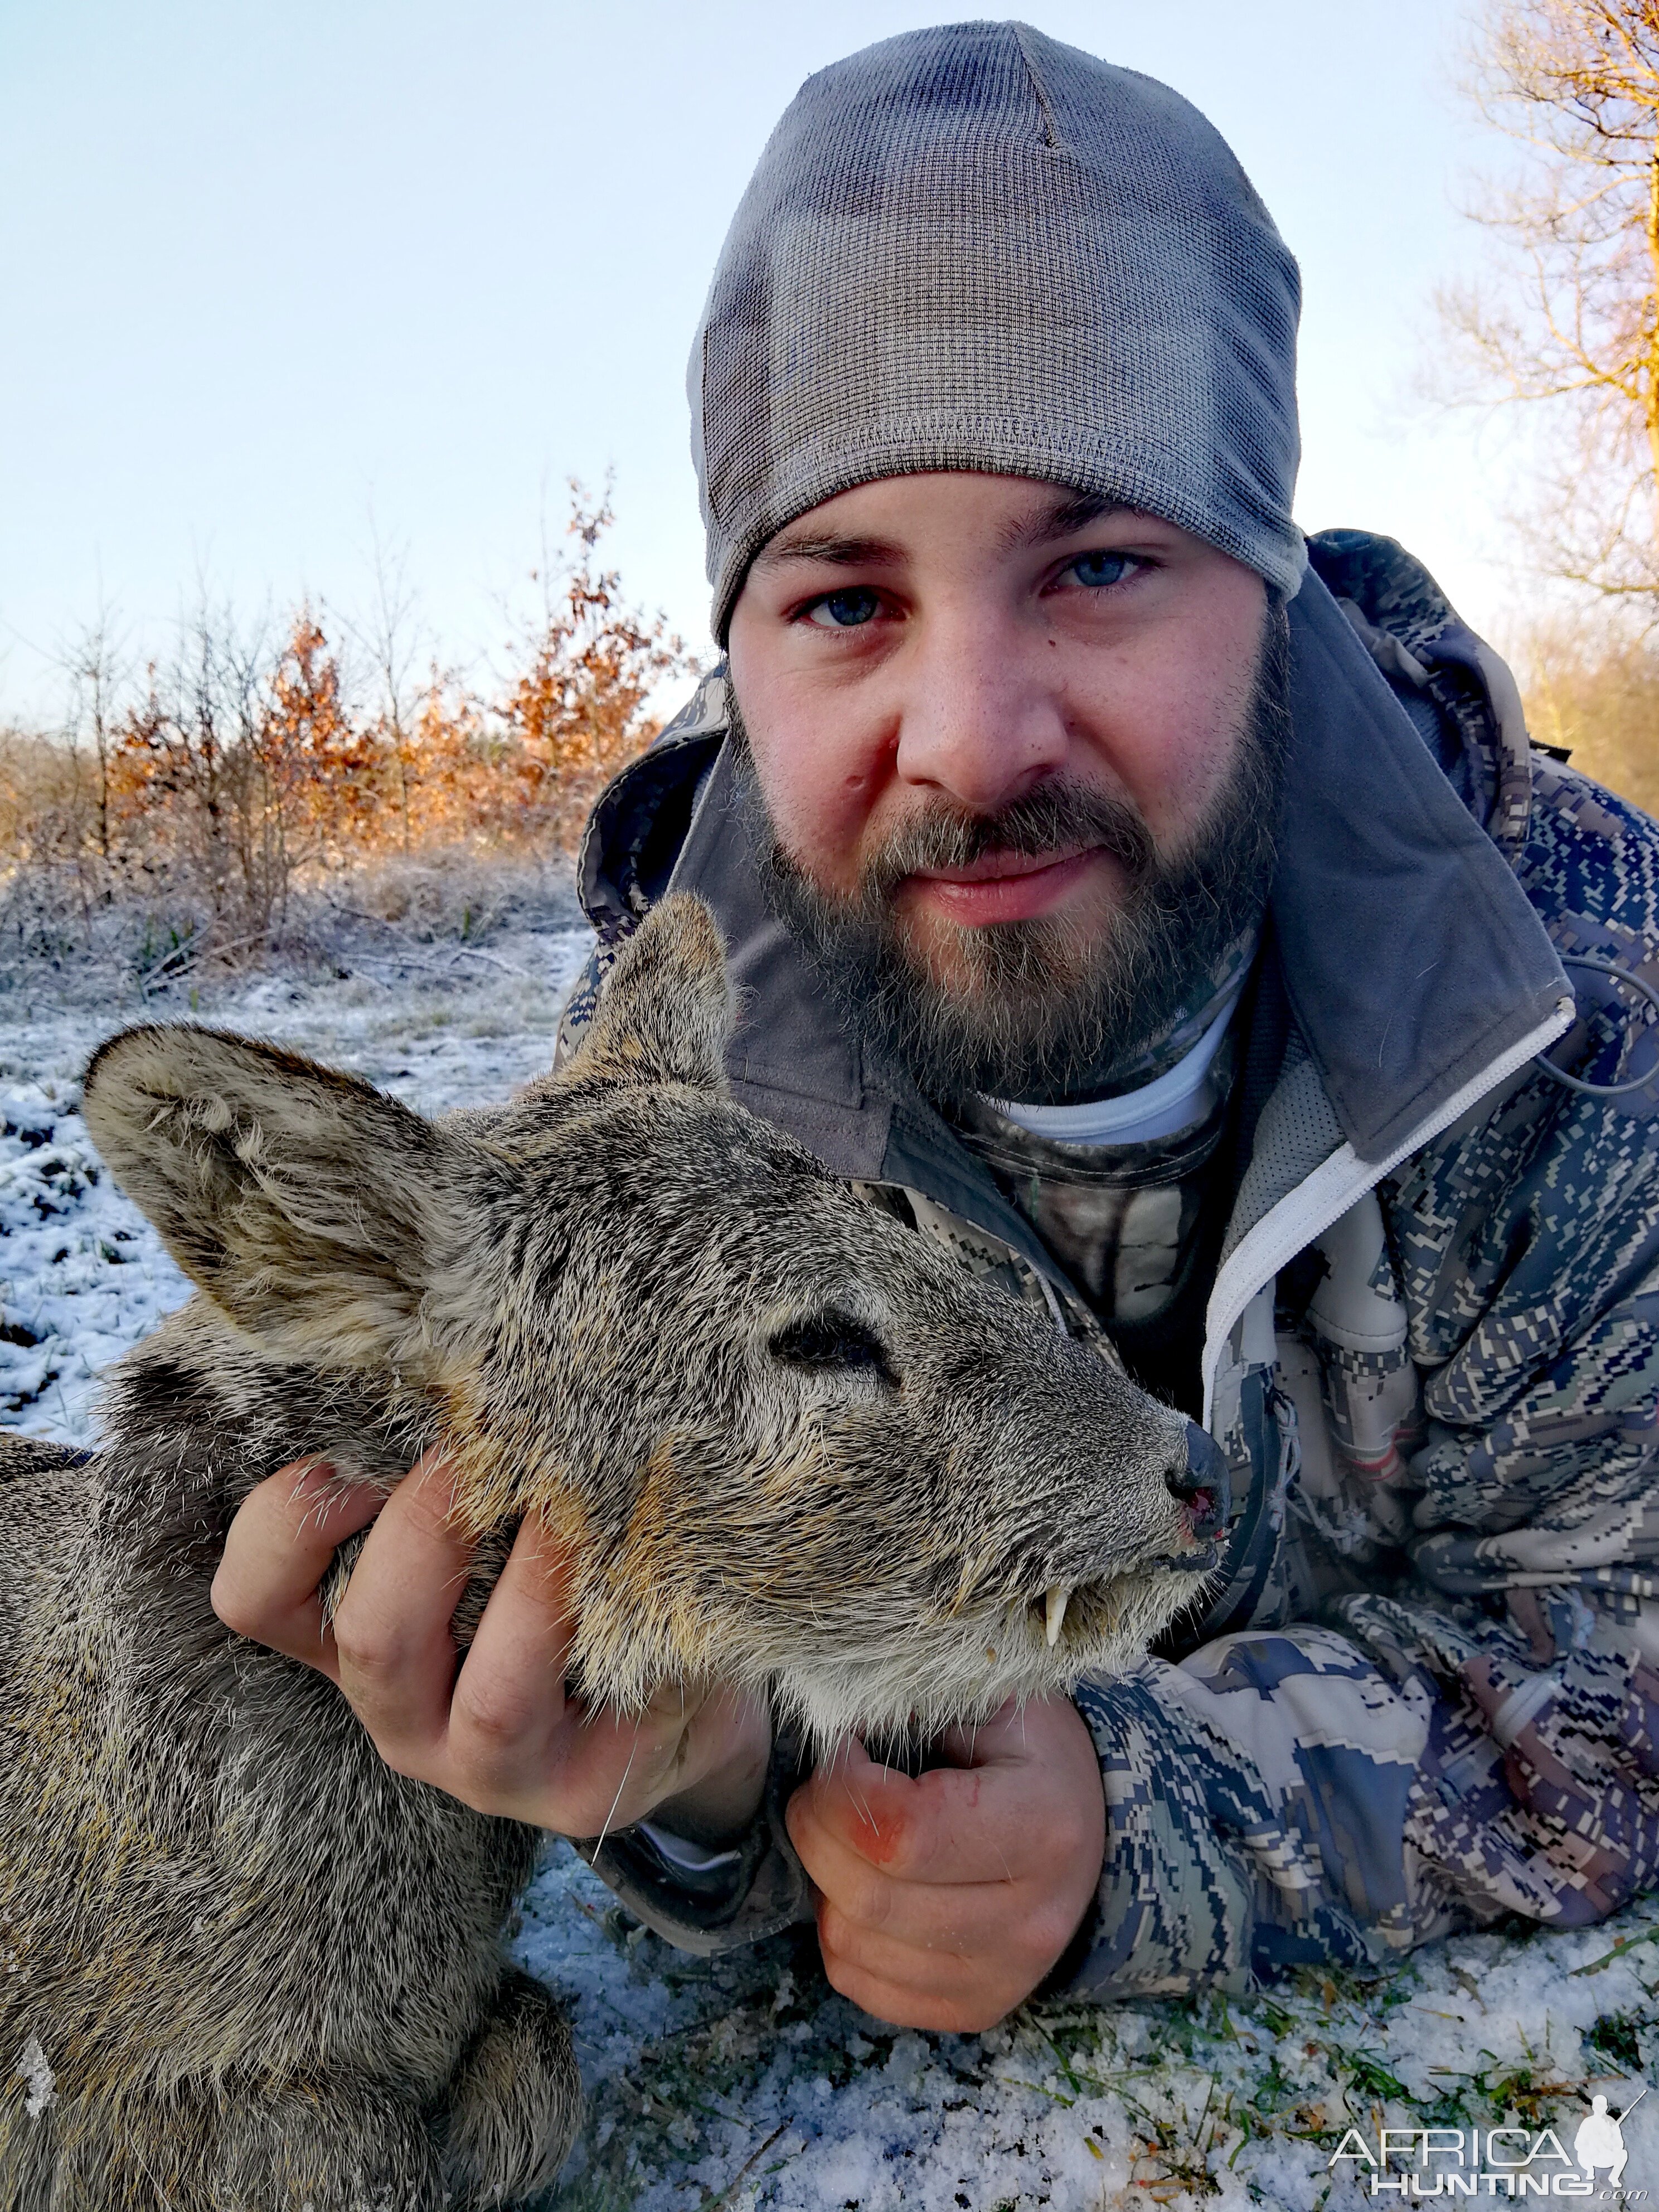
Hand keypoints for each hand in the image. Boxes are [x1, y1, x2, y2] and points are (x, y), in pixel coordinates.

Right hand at [211, 1450, 771, 1842]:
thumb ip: (448, 1468)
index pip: (258, 1599)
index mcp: (359, 1643)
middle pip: (374, 1637)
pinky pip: (609, 1710)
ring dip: (538, 1579)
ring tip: (583, 1496)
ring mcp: (497, 1769)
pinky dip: (635, 1622)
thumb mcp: (483, 1534)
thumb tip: (449, 1340)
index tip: (353, 1445)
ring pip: (492, 1695)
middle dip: (428, 1526)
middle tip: (489, 1444)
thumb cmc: (557, 1588)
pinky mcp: (594, 1792)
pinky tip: (663, 1550)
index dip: (286, 1521)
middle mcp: (407, 1717)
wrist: (669, 1709)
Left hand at [785, 1694, 1104, 2031]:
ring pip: (851, 1944)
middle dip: (816, 1829)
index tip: (842, 1748)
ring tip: (841, 1835)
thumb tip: (831, 1730)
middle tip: (821, 1788)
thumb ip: (917, 1712)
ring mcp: (1002, 1977)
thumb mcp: (993, 1703)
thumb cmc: (1032, 1752)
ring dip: (822, 1881)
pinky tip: (857, 1884)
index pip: (903, 1833)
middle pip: (869, 1895)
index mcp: (1043, 1829)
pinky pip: (859, 1983)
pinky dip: (837, 1931)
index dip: (843, 1788)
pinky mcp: (973, 2007)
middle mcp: (1029, 1922)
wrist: (1091, 1824)